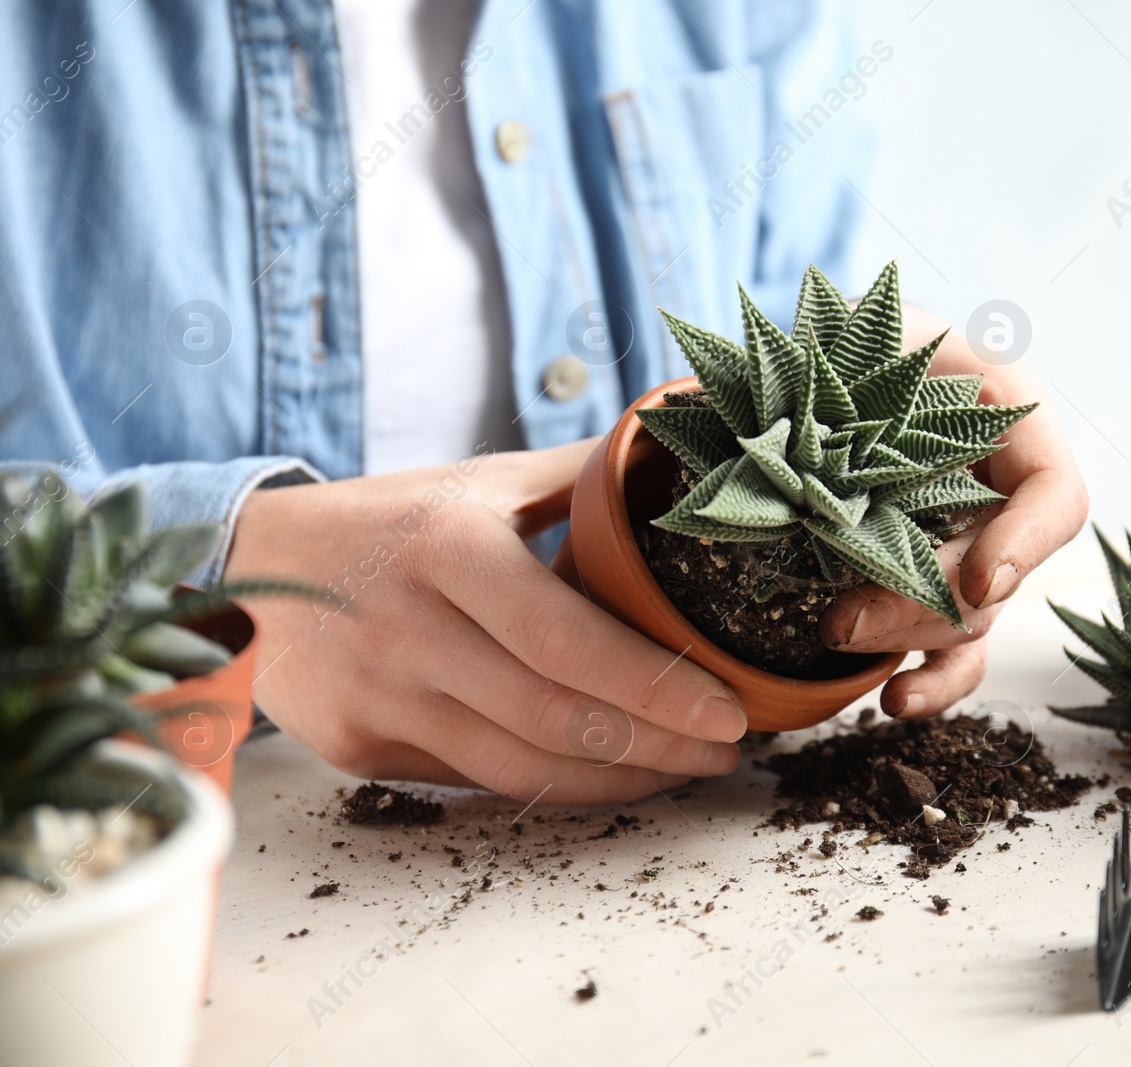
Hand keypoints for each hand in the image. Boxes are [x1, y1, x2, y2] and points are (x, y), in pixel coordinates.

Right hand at [225, 442, 746, 802]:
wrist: (246, 567)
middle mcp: (407, 629)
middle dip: (657, 747)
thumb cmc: (389, 520)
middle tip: (725, 750)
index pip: (569, 639)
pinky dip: (547, 783)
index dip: (656, 688)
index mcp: (448, 547)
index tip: (728, 713)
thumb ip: (578, 478)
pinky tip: (600, 771)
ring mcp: (376, 698)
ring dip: (615, 780)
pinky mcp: (356, 748)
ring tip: (681, 767)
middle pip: (553, 717)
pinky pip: (473, 781)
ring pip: (519, 769)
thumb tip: (678, 459)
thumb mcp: (478, 481)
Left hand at [820, 308, 1088, 717]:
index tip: (975, 578)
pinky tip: (890, 703)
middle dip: (926, 606)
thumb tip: (805, 421)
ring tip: (838, 639)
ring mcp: (971, 545)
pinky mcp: (931, 585)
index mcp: (1008, 418)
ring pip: (970, 620)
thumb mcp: (859, 324)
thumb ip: (859, 360)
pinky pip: (949, 650)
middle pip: (998, 576)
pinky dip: (928, 682)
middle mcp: (1002, 490)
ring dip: (910, 644)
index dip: (1024, 545)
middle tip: (843, 621)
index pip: (1053, 495)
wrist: (819, 370)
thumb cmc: (846, 336)